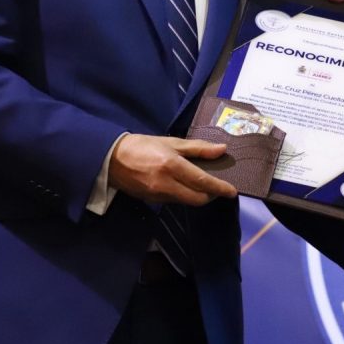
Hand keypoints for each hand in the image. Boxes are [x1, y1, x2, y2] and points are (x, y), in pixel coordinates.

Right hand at [109, 134, 237, 205]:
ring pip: (186, 201)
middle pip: (197, 199)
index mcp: (172, 165)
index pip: (202, 182)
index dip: (219, 188)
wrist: (111, 158)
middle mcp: (166, 183)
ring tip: (200, 184)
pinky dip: (183, 195)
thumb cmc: (143, 145)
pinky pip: (174, 201)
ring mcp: (158, 195)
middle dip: (210, 195)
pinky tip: (182, 186)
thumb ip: (198, 148)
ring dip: (197, 195)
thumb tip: (222, 150)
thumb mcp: (171, 142)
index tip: (232, 192)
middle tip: (215, 187)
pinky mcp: (152, 201)